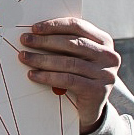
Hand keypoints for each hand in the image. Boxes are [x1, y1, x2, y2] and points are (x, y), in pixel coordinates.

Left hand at [17, 17, 118, 133]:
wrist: (89, 109)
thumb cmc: (78, 76)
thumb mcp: (76, 57)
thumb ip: (65, 44)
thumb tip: (35, 33)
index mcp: (103, 41)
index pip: (77, 26)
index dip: (54, 25)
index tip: (34, 28)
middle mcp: (109, 56)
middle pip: (72, 43)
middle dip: (45, 41)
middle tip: (25, 40)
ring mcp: (106, 73)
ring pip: (69, 62)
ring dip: (42, 59)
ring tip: (24, 57)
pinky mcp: (99, 90)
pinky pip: (68, 80)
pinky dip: (48, 76)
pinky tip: (33, 74)